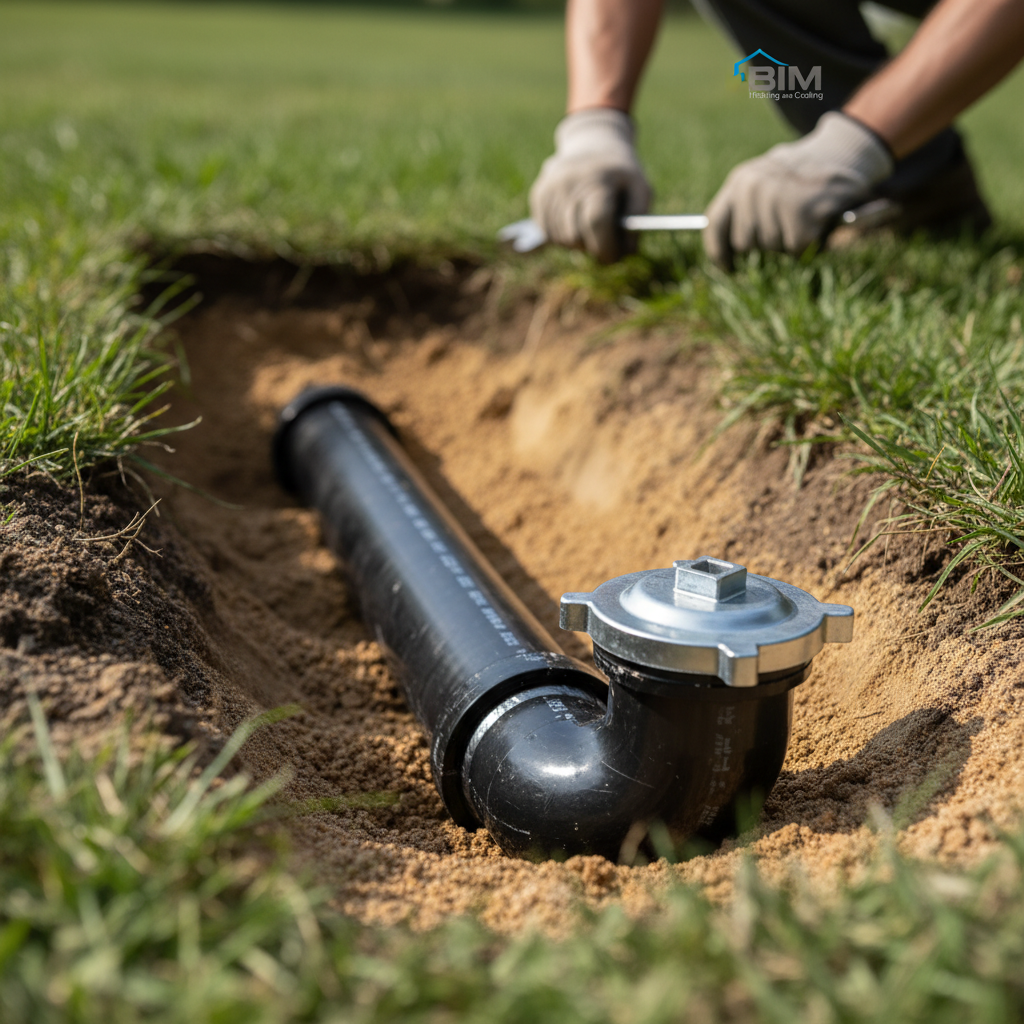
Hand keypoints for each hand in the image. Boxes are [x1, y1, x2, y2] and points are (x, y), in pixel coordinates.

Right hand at [529, 108, 652, 263]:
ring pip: (561, 238)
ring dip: (578, 243)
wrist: (593, 144)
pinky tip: (575, 223)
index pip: (596, 222)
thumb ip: (638, 219)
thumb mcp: (641, 188)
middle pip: (576, 236)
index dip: (606, 246)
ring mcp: (550, 188)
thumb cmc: (621, 173)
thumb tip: (628, 251)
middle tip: (606, 245)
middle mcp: (569, 182)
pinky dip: (563, 237)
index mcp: (597, 179)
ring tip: (591, 229)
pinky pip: (548, 233)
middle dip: (593, 247)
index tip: (613, 257)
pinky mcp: (538, 195)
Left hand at [703, 112, 893, 268]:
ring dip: (790, 242)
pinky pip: (796, 248)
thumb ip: (744, 210)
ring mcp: (776, 199)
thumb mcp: (767, 181)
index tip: (729, 269)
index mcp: (740, 180)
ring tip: (804, 218)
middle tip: (787, 227)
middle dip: (766, 245)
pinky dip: (810, 242)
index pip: (715, 225)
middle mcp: (753, 187)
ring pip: (771, 248)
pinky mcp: (801, 212)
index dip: (719, 253)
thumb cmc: (803, 175)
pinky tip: (818, 221)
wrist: (846, 150)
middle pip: (744, 244)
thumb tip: (729, 252)